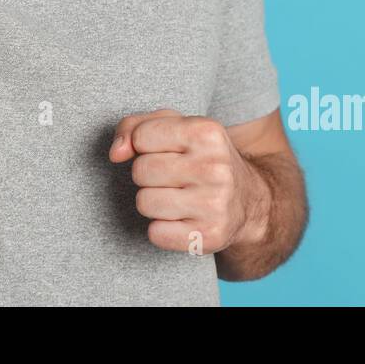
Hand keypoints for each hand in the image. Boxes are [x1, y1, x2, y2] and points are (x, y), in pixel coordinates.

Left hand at [109, 108, 270, 254]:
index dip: (144, 146)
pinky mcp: (209, 236)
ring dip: (153, 202)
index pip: (141, 136)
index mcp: (207, 131)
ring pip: (144, 202)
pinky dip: (162, 228)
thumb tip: (115, 153)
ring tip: (177, 197)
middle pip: (140, 171)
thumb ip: (134, 126)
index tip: (165, 151)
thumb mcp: (175, 127)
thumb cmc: (201, 158)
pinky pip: (155, 233)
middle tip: (173, 177)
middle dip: (148, 175)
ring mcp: (214, 203)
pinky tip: (182, 219)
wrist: (249, 201)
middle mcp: (214, 166)